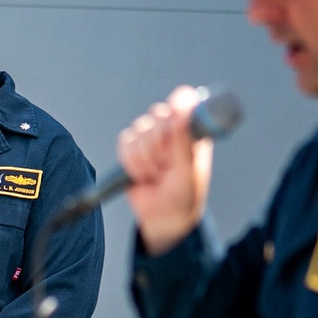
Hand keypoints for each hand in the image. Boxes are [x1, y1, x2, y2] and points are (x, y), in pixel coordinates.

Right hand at [117, 85, 213, 255]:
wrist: (163, 217)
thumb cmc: (184, 194)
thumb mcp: (187, 170)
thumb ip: (182, 141)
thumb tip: (180, 112)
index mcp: (192, 130)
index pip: (184, 100)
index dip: (177, 108)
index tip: (175, 122)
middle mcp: (172, 128)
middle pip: (158, 114)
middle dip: (159, 143)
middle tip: (167, 165)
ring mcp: (151, 136)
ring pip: (139, 130)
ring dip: (146, 158)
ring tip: (155, 175)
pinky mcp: (132, 147)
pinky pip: (125, 142)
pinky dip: (131, 162)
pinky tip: (142, 175)